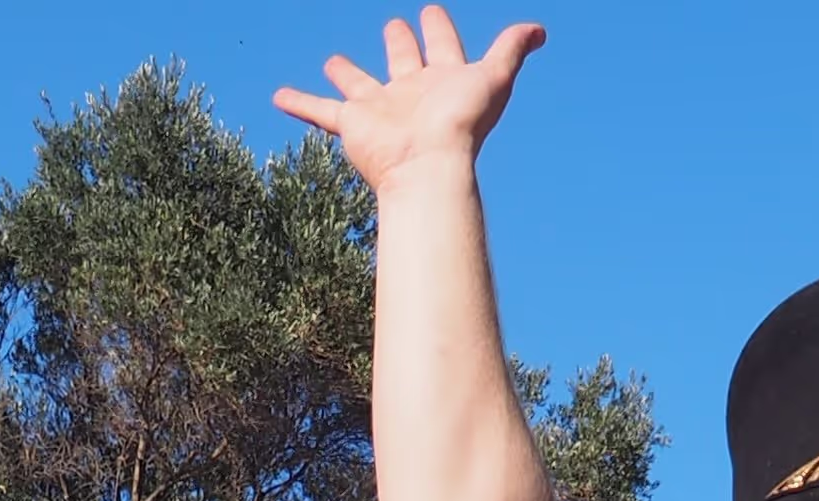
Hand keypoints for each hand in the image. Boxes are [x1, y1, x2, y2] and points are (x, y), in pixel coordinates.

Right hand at [272, 8, 543, 190]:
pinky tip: (278, 95)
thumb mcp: (494, 77)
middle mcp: (411, 92)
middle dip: (398, 43)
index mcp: (443, 79)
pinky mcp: (352, 124)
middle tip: (394, 27)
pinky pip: (319, 111)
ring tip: (334, 63)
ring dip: (346, 73)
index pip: (442, 45)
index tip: (430, 12)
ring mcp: (380, 109)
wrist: (429, 167)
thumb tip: (540, 30)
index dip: (438, 28)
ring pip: (358, 84)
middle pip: (402, 61)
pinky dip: (299, 103)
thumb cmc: (462, 124)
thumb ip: (512, 48)